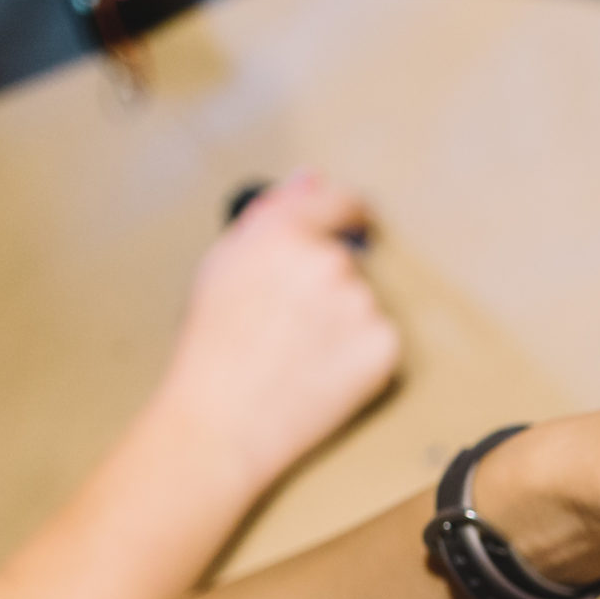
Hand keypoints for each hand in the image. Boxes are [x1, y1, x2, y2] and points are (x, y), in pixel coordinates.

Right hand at [154, 169, 401, 492]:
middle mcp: (330, 261)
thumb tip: (312, 178)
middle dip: (327, 285)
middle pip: (349, 261)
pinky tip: (322, 371)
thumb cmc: (214, 348)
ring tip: (298, 353)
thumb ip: (273, 213)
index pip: (340, 202)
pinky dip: (361, 354)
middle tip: (289, 324)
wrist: (225, 420)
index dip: (347, 214)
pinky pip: (381, 339)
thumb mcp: (225, 264)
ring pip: (365, 302)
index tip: (354, 223)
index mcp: (285, 233)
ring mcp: (362, 305)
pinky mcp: (386, 346)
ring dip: (344, 320)